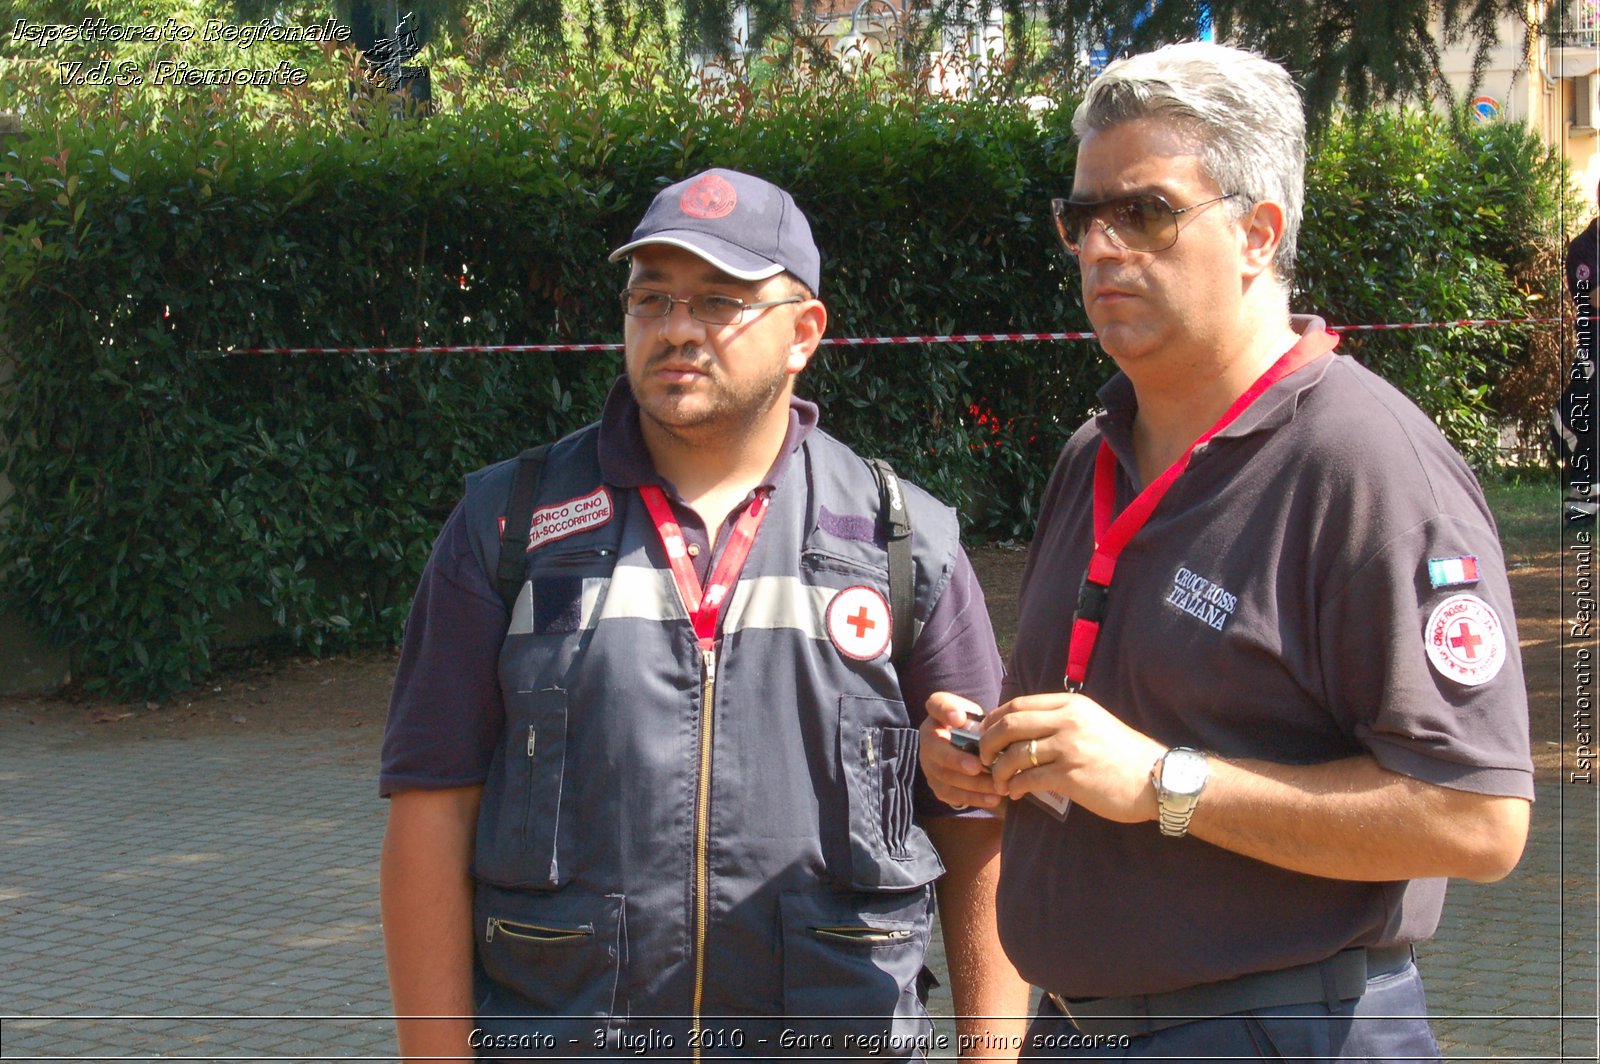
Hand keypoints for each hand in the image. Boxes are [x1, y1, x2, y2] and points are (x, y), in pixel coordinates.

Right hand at [920, 692, 1007, 810]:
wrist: (972, 749)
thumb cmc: (978, 729)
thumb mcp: (979, 716)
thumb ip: (976, 717)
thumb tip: (964, 722)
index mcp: (938, 715)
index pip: (936, 705)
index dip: (945, 711)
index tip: (959, 717)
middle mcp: (928, 739)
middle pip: (935, 750)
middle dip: (956, 760)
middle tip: (977, 766)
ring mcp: (930, 764)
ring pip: (945, 777)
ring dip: (972, 783)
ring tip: (997, 786)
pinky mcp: (938, 785)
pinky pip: (952, 794)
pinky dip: (974, 798)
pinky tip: (993, 798)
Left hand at [979, 693, 1166, 823]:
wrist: (1157, 779)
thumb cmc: (1123, 755)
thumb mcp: (1093, 723)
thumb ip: (1061, 720)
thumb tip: (1023, 728)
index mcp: (1071, 705)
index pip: (1018, 704)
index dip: (994, 719)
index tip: (986, 734)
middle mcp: (1068, 721)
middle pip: (1010, 724)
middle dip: (988, 742)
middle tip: (983, 758)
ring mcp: (1069, 748)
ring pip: (1014, 754)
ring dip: (998, 770)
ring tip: (999, 781)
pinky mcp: (1071, 776)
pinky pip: (1029, 779)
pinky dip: (1015, 786)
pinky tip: (1016, 792)